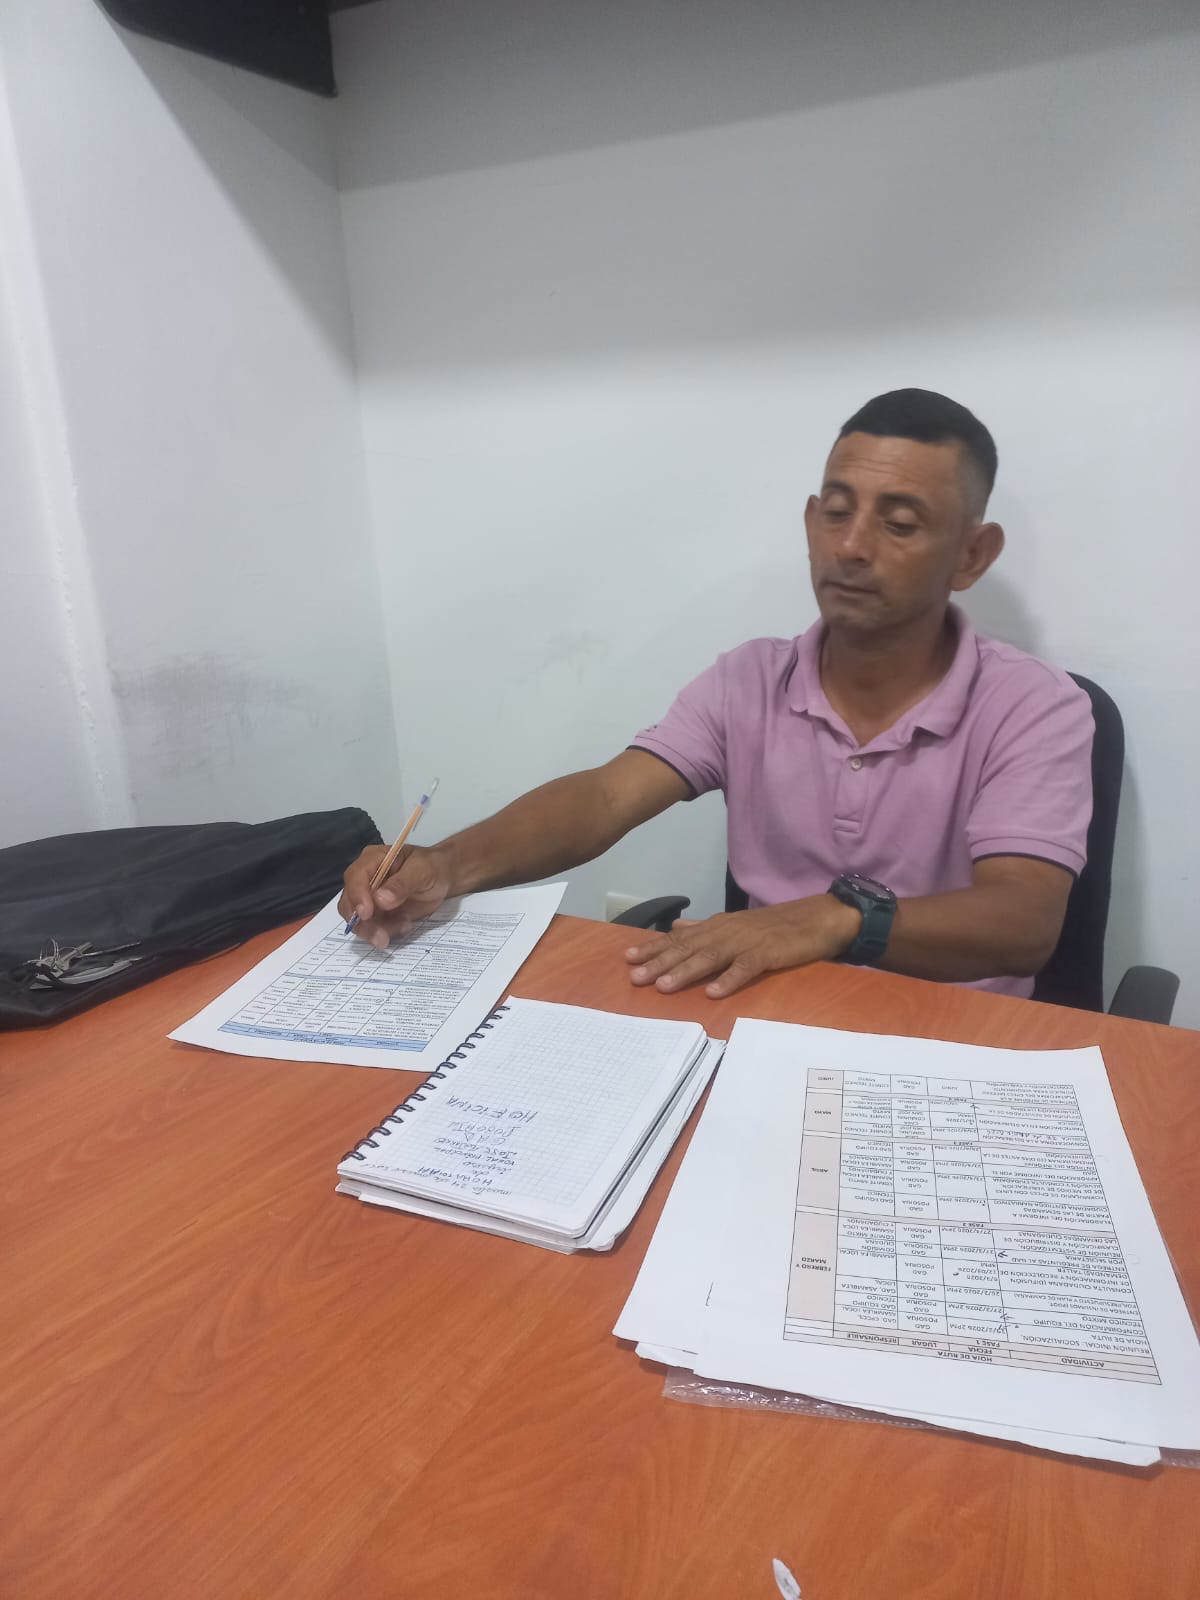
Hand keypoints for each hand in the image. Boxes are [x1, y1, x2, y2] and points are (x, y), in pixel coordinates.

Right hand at [338, 844, 453, 947]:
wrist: (442, 878)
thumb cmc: (432, 867)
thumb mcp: (422, 871)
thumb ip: (401, 884)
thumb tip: (380, 900)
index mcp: (372, 860)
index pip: (355, 878)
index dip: (357, 897)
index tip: (366, 914)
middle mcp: (364, 879)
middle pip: (349, 903)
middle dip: (363, 923)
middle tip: (382, 938)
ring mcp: (368, 898)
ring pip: (359, 921)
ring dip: (377, 931)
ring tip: (405, 927)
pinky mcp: (376, 914)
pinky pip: (373, 928)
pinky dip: (387, 932)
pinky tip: (406, 926)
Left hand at [623, 897, 861, 997]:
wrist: (818, 917)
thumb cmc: (776, 924)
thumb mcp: (735, 923)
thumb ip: (704, 927)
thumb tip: (676, 927)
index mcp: (718, 926)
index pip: (679, 938)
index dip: (653, 948)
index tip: (627, 958)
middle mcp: (727, 931)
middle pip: (688, 948)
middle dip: (659, 962)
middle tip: (634, 977)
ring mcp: (747, 941)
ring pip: (710, 957)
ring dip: (685, 971)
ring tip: (663, 986)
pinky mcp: (768, 953)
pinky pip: (745, 968)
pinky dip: (729, 979)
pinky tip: (713, 992)